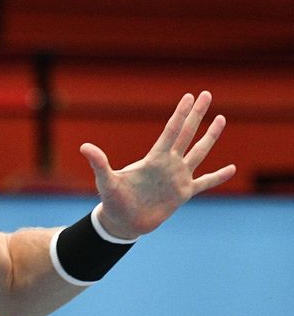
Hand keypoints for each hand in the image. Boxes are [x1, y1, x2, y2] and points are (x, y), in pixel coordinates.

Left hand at [80, 91, 235, 238]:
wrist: (123, 221)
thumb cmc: (113, 200)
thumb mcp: (106, 180)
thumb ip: (99, 163)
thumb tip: (84, 147)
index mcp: (153, 159)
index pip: (171, 131)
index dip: (180, 114)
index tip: (189, 97)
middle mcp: (168, 164)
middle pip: (187, 134)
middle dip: (196, 115)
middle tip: (206, 94)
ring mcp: (177, 177)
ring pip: (199, 152)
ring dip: (210, 137)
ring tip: (221, 119)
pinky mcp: (183, 194)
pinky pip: (205, 182)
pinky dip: (218, 176)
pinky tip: (232, 168)